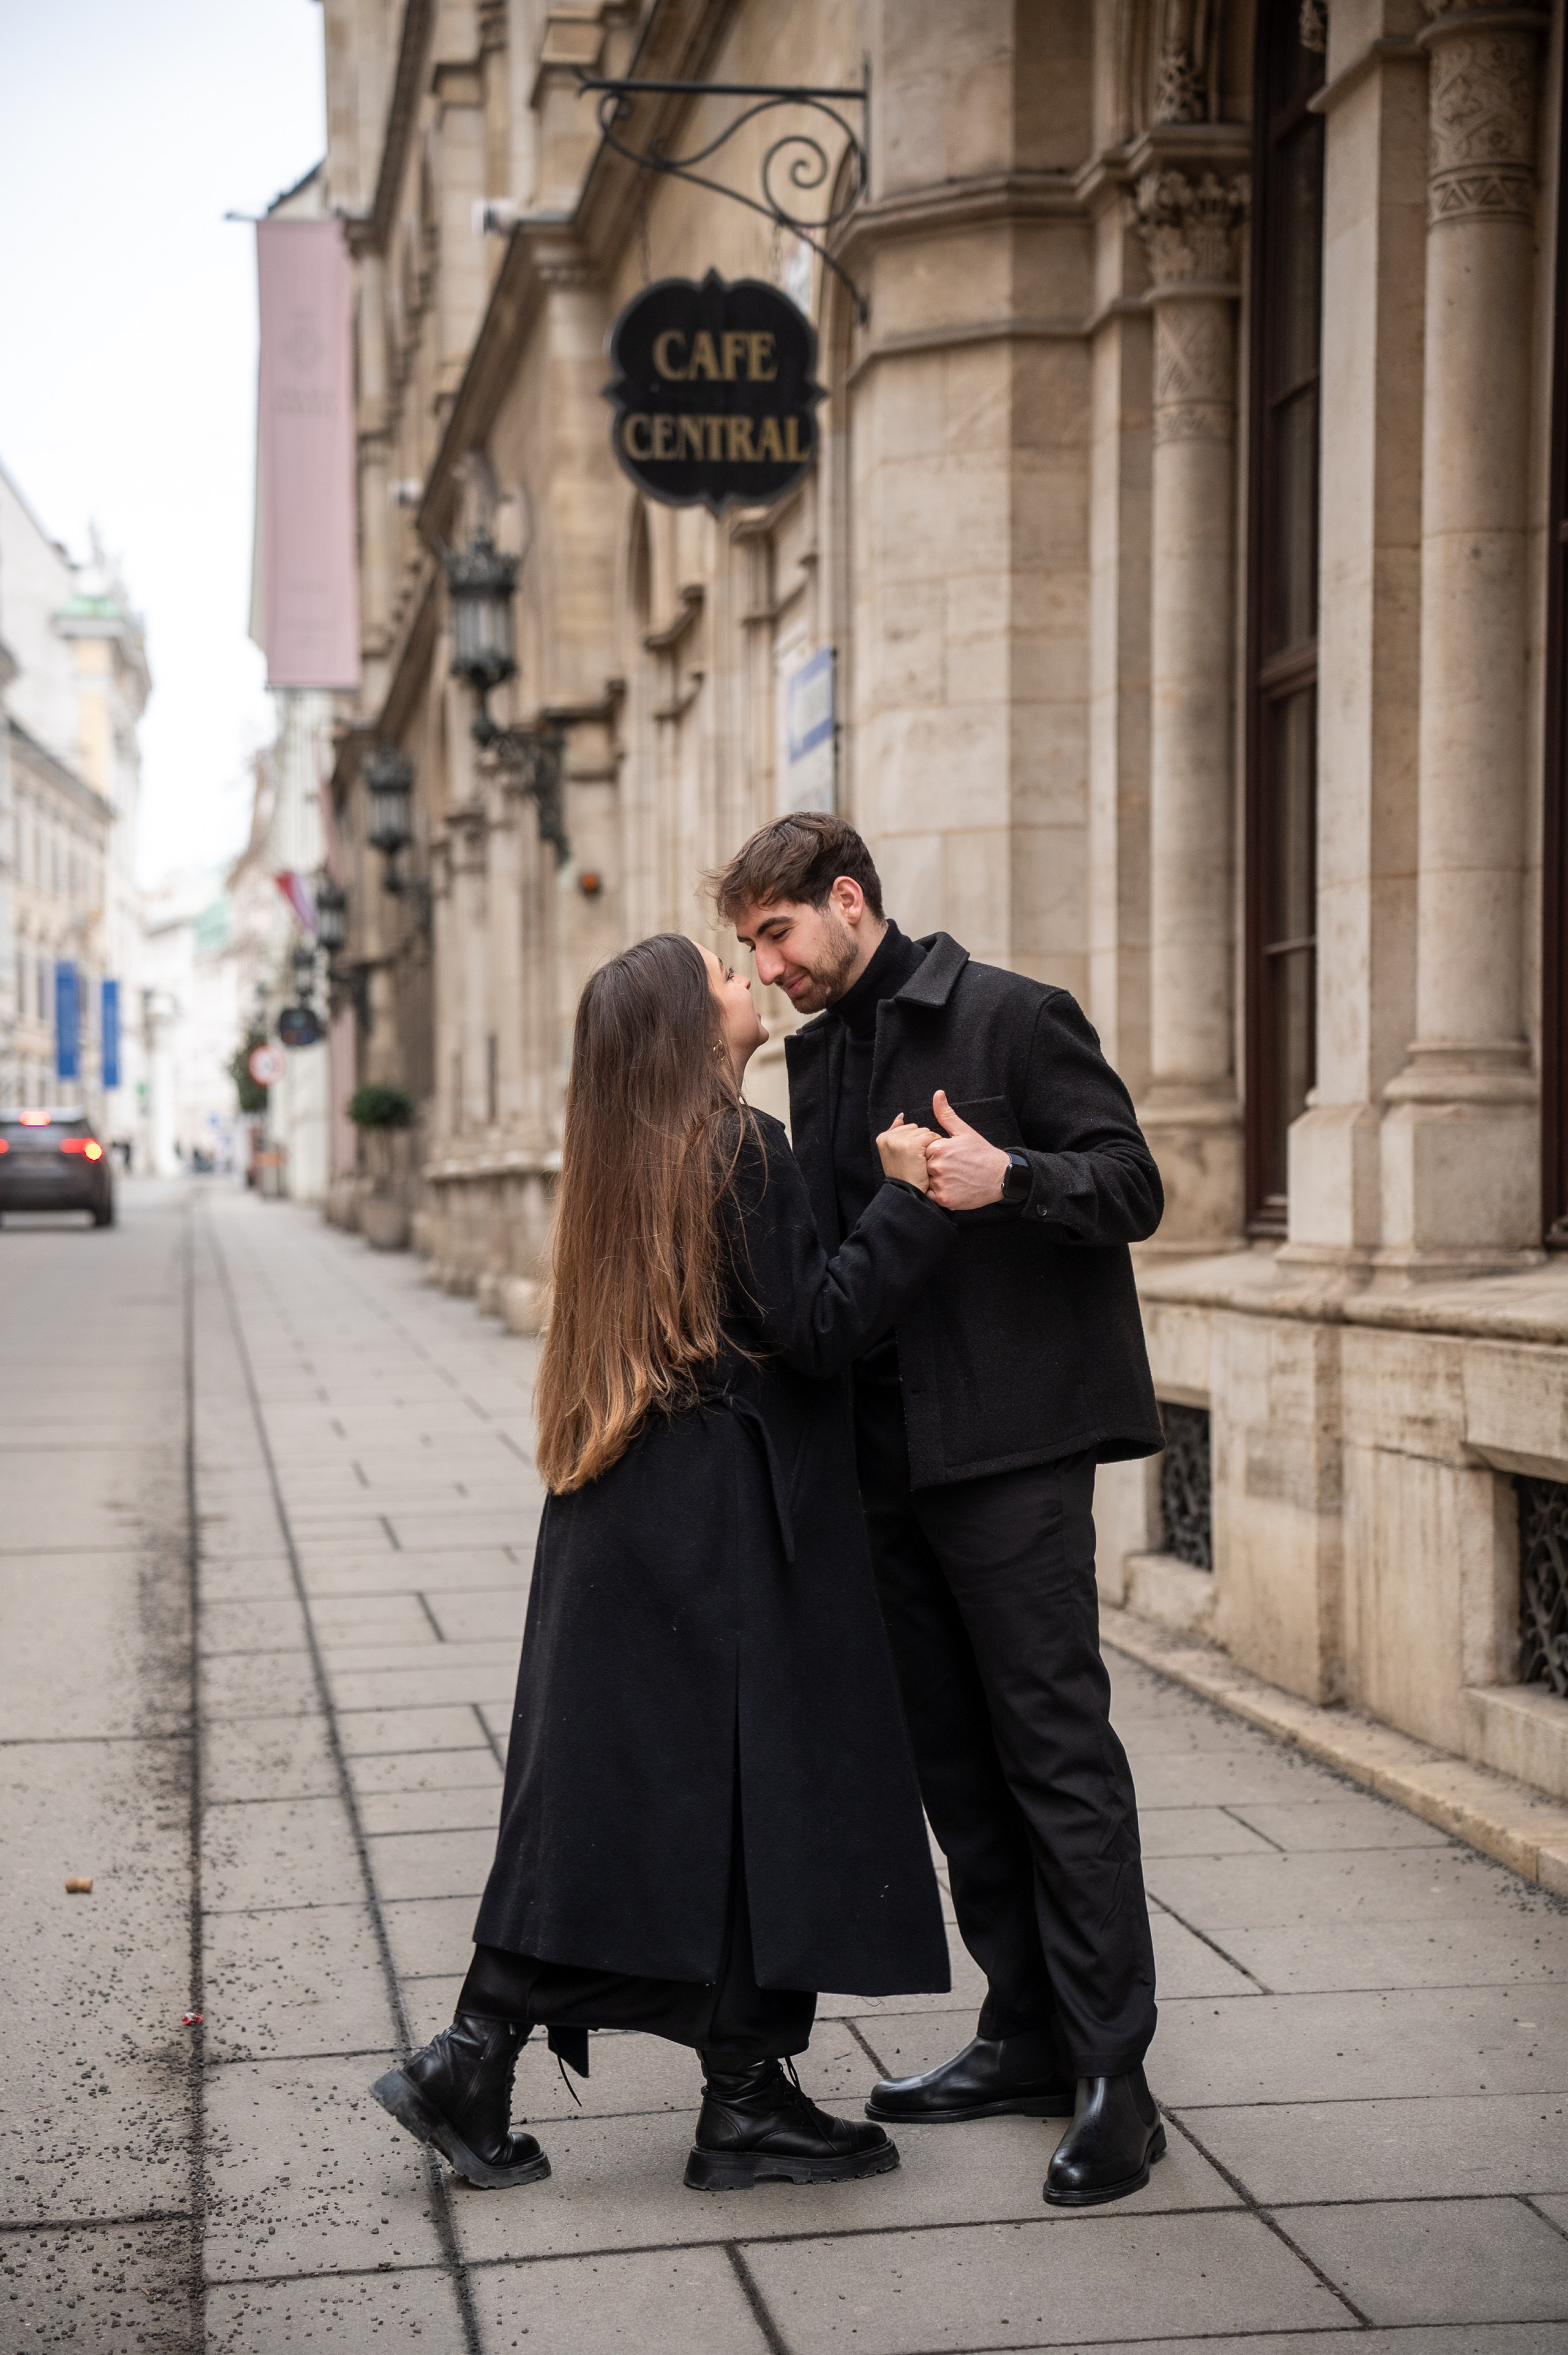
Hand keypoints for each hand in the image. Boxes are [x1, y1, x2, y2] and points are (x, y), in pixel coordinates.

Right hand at [876, 1113, 935, 1193]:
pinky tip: (927, 1160)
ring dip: (929, 1145)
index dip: (914, 1142)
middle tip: (916, 1161)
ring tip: (921, 1161)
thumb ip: (896, 1132)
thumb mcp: (895, 1154)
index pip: (908, 1128)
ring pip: (925, 1132)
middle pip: (917, 1128)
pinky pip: (932, 1137)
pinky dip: (935, 1147)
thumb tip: (901, 1116)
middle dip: (921, 1142)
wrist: (908, 1193)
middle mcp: (889, 1137)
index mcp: (883, 1138)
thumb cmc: (905, 1176)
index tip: (910, 1157)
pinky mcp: (912, 1145)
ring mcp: (900, 1141)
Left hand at [925, 1090, 1010, 1209]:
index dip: (933, 1154)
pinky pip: (931, 1196)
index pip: (922, 1151)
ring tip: (954, 1177)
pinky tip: (953, 1187)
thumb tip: (938, 1094)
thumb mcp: (964, 1131)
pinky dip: (939, 1194)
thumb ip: (946, 1115)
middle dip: (934, 1168)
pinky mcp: (945, 1199)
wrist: (1001, 1176)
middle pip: (923, 1167)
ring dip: (935, 1181)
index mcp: (939, 1148)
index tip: (948, 1156)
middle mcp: (938, 1166)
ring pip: (927, 1182)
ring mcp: (941, 1184)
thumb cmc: (982, 1153)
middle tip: (953, 1168)